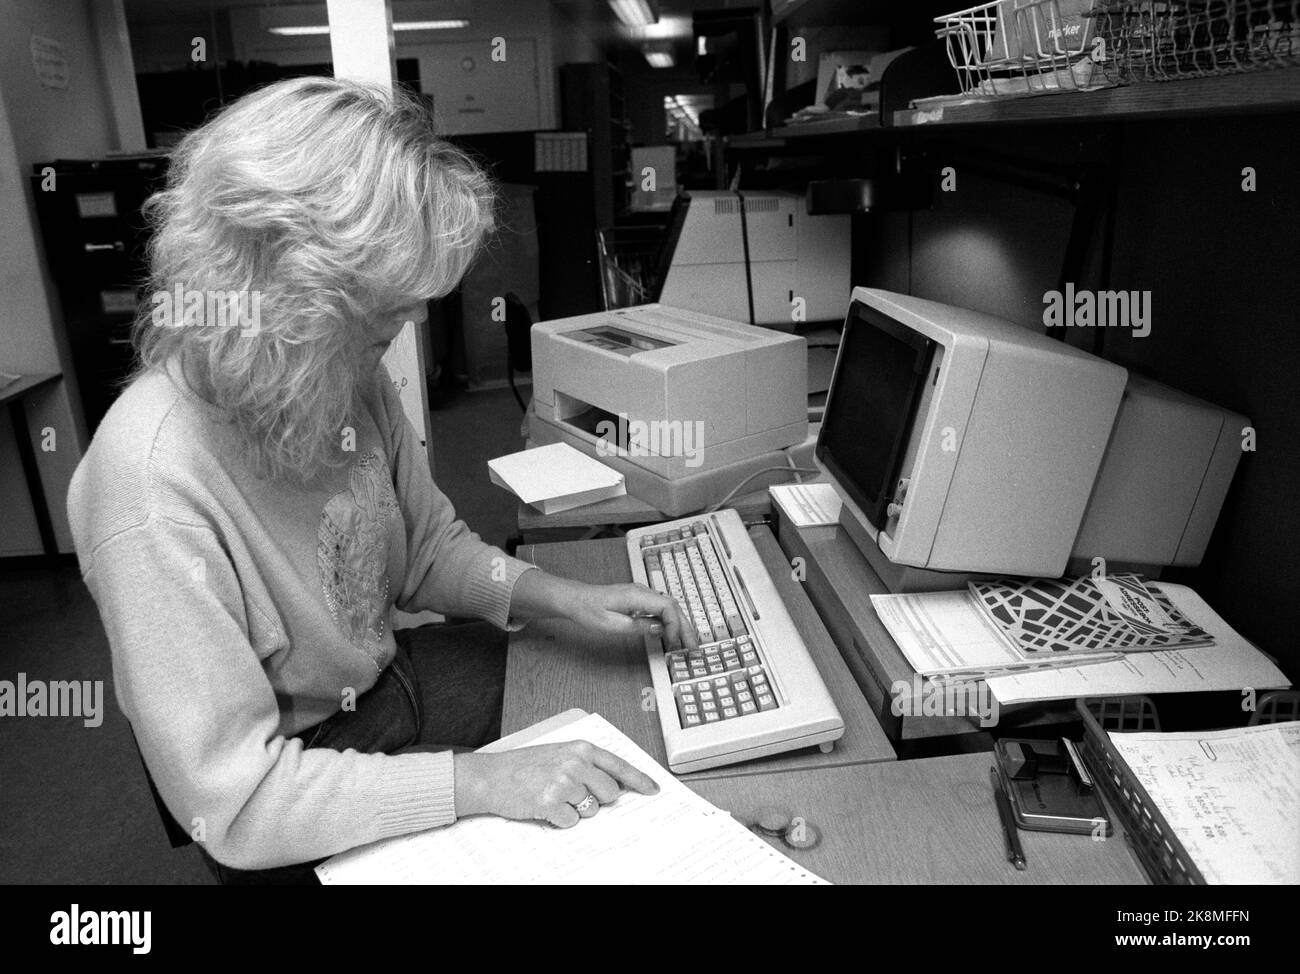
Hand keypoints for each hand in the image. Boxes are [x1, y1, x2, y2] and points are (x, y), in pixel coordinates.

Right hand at [453, 741, 659, 826]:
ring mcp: (564, 782)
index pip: (620, 766)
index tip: (654, 790)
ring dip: (575, 810)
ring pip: (591, 810)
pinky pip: (572, 822)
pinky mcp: (551, 802)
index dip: (640, 781)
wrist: (491, 776)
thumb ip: (586, 764)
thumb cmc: (523, 766)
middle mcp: (575, 763)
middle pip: (610, 793)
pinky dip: (560, 820)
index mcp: (580, 748)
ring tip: (553, 797)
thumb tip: (614, 785)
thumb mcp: (558, 754)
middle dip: (598, 799)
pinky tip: (545, 807)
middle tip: (574, 794)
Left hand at [560, 581, 697, 650]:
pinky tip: (670, 633)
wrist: (576, 599)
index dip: (675, 625)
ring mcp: (641, 594)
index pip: (667, 607)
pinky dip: (669, 621)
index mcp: (636, 595)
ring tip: (686, 642)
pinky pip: (661, 608)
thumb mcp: (610, 624)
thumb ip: (637, 626)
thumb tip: (659, 628)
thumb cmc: (588, 610)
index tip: (674, 642)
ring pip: (669, 607)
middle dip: (685, 626)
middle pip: (673, 606)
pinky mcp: (639, 599)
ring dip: (679, 624)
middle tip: (692, 646)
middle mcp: (642, 591)